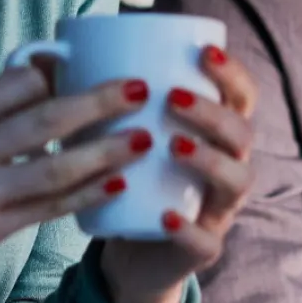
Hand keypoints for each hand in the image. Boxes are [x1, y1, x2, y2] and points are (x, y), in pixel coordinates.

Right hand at [0, 65, 154, 281]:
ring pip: (55, 171)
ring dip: (106, 153)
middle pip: (47, 121)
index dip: (60, 72)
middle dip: (100, 103)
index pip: (20, 82)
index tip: (94, 64)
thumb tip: (55, 68)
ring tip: (143, 138)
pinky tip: (117, 183)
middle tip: (141, 90)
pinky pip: (48, 210)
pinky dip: (86, 195)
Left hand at [99, 46, 257, 302]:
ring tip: (173, 145)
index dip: (231, 73)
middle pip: (242, 133)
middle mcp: (229, 165)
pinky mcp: (202, 248)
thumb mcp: (128, 134)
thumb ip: (108, 98)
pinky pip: (207, 241)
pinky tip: (166, 215)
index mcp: (216, 133)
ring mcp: (218, 208)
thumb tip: (60, 52)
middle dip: (213, 111)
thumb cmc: (134, 177)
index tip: (203, 52)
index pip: (242, 95)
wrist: (133, 250)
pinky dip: (189, 228)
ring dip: (209, 158)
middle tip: (173, 97)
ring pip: (238, 180)